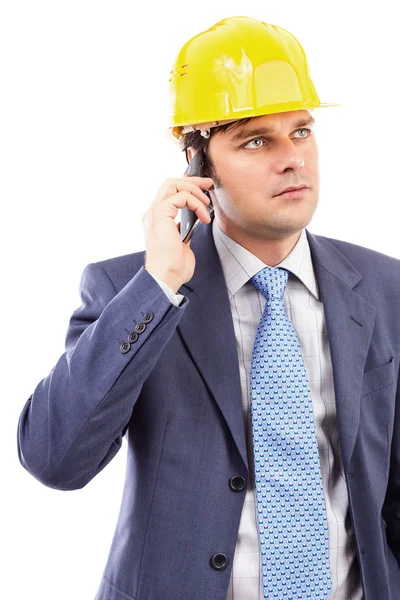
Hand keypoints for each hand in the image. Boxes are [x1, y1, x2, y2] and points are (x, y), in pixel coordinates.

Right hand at [142, 175, 212, 292]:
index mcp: (156, 221)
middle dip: (192, 181)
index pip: (169, 193)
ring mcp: (155, 212)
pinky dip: (197, 203)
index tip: (203, 189)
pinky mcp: (160, 213)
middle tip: (208, 184)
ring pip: (173, 184)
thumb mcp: (182, 245)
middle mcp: (152, 214)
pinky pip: (182, 197)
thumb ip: (184, 232)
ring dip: (195, 189)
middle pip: (170, 183)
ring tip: (208, 202)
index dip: (186, 186)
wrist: (165, 277)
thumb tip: (193, 224)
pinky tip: (204, 217)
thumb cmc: (174, 268)